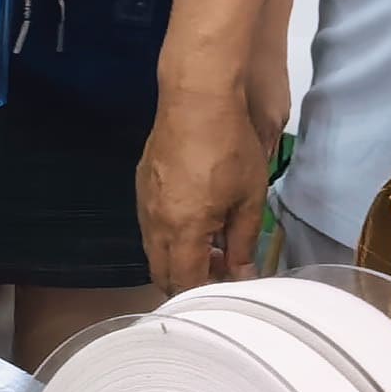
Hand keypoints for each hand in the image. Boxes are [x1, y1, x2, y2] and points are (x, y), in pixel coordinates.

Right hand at [136, 60, 266, 292]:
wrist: (197, 99)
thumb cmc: (231, 148)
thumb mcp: (248, 200)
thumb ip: (242, 244)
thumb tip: (243, 277)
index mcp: (182, 231)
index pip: (184, 283)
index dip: (205, 292)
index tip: (228, 284)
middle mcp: (155, 223)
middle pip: (162, 272)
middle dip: (188, 281)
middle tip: (220, 269)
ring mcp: (144, 203)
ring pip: (154, 250)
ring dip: (178, 258)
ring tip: (210, 243)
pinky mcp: (142, 184)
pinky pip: (150, 225)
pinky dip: (169, 235)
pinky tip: (193, 218)